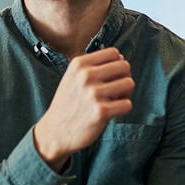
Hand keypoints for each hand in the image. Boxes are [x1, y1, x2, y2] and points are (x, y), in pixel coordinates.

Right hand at [33, 47, 133, 171]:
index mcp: (78, 64)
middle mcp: (85, 76)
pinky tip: (112, 112)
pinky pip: (127, 104)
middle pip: (124, 66)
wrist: (54, 132)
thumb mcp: (72, 77)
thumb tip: (122, 59)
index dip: (118, 64)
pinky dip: (123, 109)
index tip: (112, 77)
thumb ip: (93, 66)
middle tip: (116, 91)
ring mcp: (93, 94)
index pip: (114, 53)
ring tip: (114, 101)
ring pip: (129, 83)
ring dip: (126, 94)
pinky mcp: (101, 112)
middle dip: (125, 78)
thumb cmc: (68, 104)